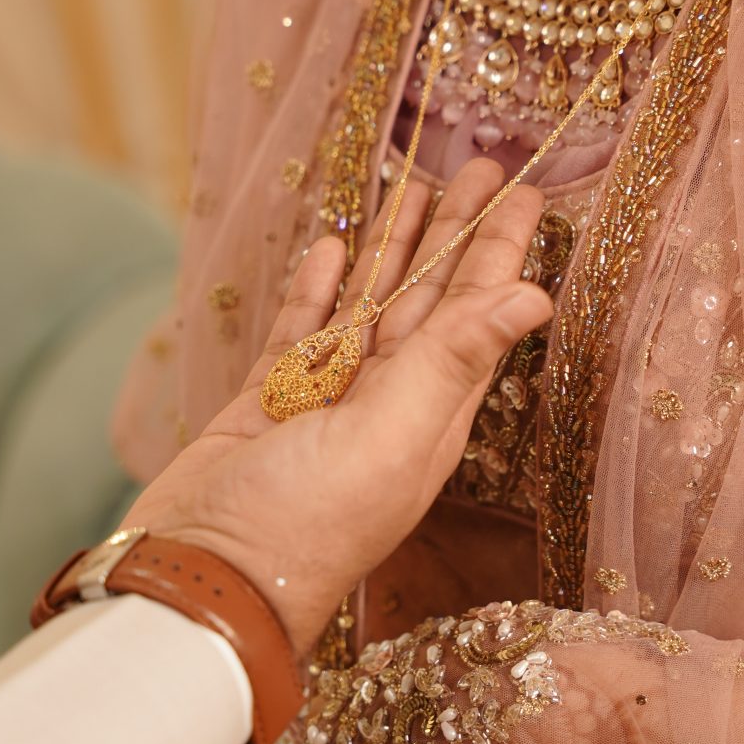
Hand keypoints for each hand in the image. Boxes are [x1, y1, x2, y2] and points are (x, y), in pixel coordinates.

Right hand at [120, 160, 551, 656]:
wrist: (208, 577)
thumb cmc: (307, 519)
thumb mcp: (394, 435)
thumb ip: (455, 359)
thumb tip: (536, 297)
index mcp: (431, 408)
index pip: (476, 308)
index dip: (500, 248)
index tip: (525, 190)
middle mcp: (388, 400)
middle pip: (428, 296)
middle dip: (455, 232)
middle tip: (476, 166)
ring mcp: (326, 399)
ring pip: (368, 305)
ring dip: (393, 248)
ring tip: (412, 187)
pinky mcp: (269, 402)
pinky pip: (304, 331)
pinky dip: (319, 289)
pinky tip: (333, 247)